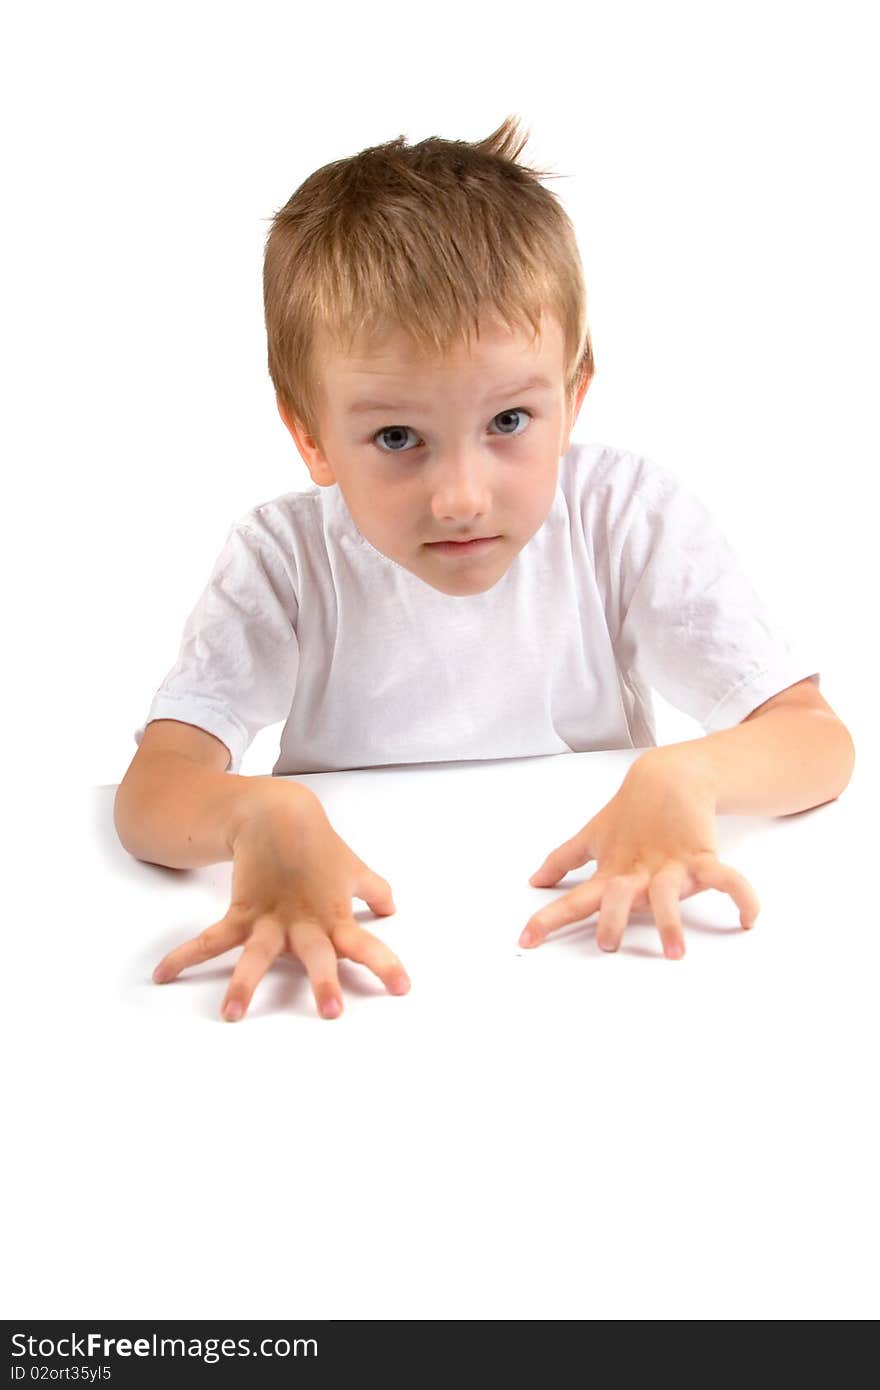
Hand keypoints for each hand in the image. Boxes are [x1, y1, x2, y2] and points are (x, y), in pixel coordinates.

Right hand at [152, 788, 409, 1019]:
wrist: (277, 814)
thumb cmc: (319, 847)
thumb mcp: (353, 869)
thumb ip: (374, 891)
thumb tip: (390, 908)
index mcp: (335, 918)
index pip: (366, 945)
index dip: (385, 966)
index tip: (403, 987)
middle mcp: (304, 924)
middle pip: (317, 956)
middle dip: (323, 982)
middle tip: (331, 1012)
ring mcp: (270, 920)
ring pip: (257, 955)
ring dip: (244, 984)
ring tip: (231, 1014)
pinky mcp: (240, 913)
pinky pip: (211, 940)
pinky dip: (185, 956)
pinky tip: (161, 974)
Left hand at [519, 752, 760, 958]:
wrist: (669, 777)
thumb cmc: (629, 815)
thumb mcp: (593, 837)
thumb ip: (564, 860)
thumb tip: (534, 880)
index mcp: (610, 873)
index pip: (574, 898)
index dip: (549, 919)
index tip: (525, 940)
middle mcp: (637, 873)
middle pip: (619, 897)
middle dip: (613, 919)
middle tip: (608, 945)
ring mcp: (669, 865)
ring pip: (667, 895)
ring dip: (670, 922)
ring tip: (675, 952)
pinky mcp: (700, 856)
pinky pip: (723, 878)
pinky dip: (740, 895)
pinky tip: (748, 919)